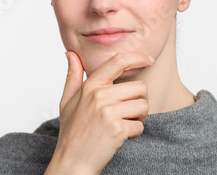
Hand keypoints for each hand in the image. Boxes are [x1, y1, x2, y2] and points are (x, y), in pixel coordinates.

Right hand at [45, 51, 153, 174]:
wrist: (72, 163)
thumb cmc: (72, 132)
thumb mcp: (67, 101)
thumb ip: (72, 76)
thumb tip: (71, 54)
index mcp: (90, 86)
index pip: (118, 61)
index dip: (138, 57)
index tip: (149, 58)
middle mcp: (99, 95)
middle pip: (140, 87)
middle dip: (140, 101)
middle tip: (129, 113)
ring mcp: (108, 112)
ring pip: (143, 105)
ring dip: (139, 118)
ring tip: (124, 125)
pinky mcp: (117, 129)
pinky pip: (140, 126)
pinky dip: (135, 134)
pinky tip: (121, 137)